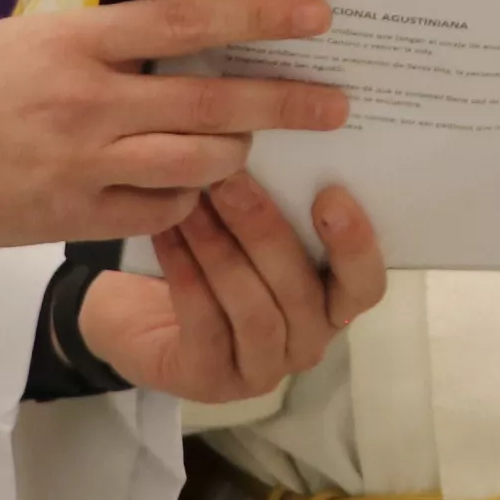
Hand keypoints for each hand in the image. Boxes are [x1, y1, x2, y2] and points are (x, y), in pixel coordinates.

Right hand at [0, 0, 347, 245]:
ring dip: (233, 153)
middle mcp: (88, 99)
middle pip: (212, 100)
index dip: (257, 15)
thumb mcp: (37, 36)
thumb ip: (109, 42)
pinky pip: (161, 213)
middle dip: (285, 102)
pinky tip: (185, 191)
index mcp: (78, 40)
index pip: (187, 21)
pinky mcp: (75, 215)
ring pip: (197, 162)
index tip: (314, 13)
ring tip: (246, 145)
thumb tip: (187, 37)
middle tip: (334, 103)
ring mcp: (84, 162)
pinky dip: (184, 202)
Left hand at [75, 179, 389, 402]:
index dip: (355, 245)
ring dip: (221, 249)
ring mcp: (261, 369)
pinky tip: (167, 233)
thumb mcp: (247, 223)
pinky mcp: (211, 381)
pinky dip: (186, 274)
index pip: (364, 285)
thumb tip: (281, 118)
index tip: (331, 193)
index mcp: (331, 300)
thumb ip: (278, 192)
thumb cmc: (207, 253)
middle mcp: (306, 340)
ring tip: (193, 198)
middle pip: (300, 291)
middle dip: (264, 229)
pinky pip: (206, 326)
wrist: (135, 310)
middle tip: (230, 175)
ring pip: (254, 310)